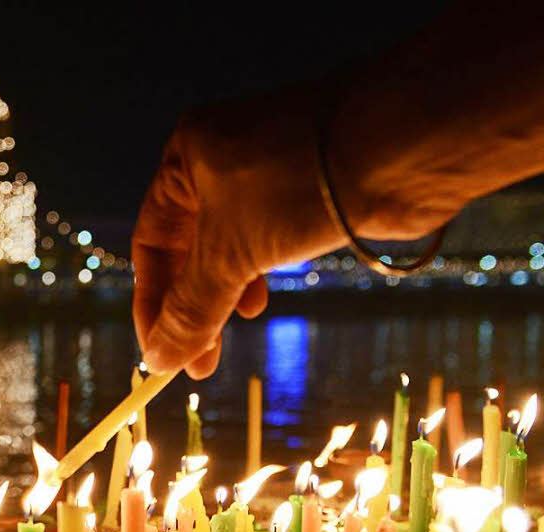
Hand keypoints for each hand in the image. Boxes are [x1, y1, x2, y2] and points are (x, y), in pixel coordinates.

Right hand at [133, 91, 346, 378]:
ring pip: (228, 251)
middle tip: (197, 360)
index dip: (151, 301)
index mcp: (186, 156)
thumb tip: (159, 361)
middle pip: (188, 250)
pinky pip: (262, 245)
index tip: (159, 350)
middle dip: (191, 306)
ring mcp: (264, 176)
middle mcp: (221, 162)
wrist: (404, 147)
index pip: (151, 242)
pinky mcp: (304, 194)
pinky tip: (258, 302)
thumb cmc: (302, 182)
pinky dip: (254, 278)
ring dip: (222, 299)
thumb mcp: (231, 254)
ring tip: (226, 335)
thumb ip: (192, 310)